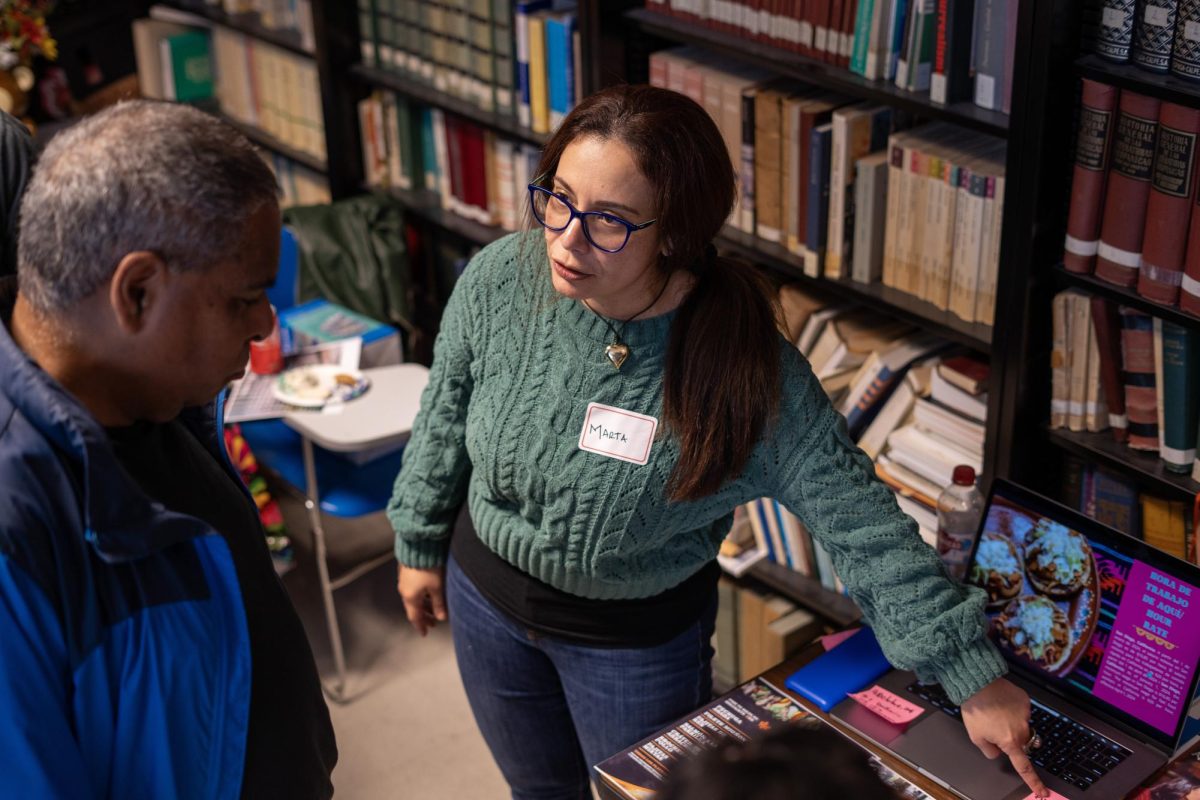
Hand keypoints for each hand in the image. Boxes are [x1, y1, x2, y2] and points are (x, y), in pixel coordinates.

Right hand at [397, 563, 446, 635]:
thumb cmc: (428, 568)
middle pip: (413, 608)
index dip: (420, 626)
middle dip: (424, 616)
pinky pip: (412, 590)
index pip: (415, 617)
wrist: (418, 547)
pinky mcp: (406, 572)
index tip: (425, 633)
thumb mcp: (437, 587)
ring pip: (413, 599)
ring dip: (423, 605)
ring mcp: (403, 581)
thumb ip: (439, 604)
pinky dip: (420, 596)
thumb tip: (442, 618)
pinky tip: (428, 594)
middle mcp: (404, 591)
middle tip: (433, 623)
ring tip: (433, 609)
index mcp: (410, 597)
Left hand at [961, 677, 1048, 798]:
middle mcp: (1021, 730)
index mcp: (1009, 741)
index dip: (1033, 781)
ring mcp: (1026, 714)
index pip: (1023, 766)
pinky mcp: (1026, 701)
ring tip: (995, 711)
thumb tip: (998, 752)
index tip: (1043, 791)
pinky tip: (1000, 702)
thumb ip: (989, 750)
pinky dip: (1013, 709)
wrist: (978, 683)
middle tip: (994, 727)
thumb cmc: (975, 710)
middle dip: (1011, 739)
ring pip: (1022, 726)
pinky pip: (1021, 710)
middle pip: (1021, 742)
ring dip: (1012, 723)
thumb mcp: (976, 736)